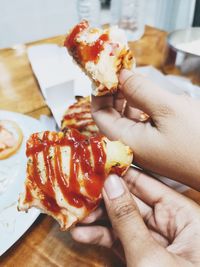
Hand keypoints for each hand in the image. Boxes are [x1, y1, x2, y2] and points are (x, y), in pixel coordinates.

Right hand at [71, 168, 199, 266]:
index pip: (148, 184)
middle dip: (104, 199)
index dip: (122, 175)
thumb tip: (111, 184)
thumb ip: (128, 218)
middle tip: (80, 193)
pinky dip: (101, 239)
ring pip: (122, 222)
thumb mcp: (151, 256)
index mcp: (185, 216)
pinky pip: (121, 241)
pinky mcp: (143, 257)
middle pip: (131, 202)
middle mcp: (172, 225)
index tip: (97, 167)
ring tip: (75, 216)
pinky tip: (83, 235)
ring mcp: (156, 242)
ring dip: (98, 220)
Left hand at [91, 70, 199, 189]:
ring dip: (127, 97)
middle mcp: (131, 145)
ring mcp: (144, 145)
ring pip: (126, 117)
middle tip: (119, 69)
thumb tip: (121, 75)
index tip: (104, 71)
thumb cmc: (199, 142)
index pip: (99, 114)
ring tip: (132, 77)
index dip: (99, 91)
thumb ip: (140, 91)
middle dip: (113, 91)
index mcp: (126, 140)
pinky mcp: (156, 143)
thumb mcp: (168, 109)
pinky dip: (140, 106)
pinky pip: (140, 122)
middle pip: (111, 115)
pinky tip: (146, 94)